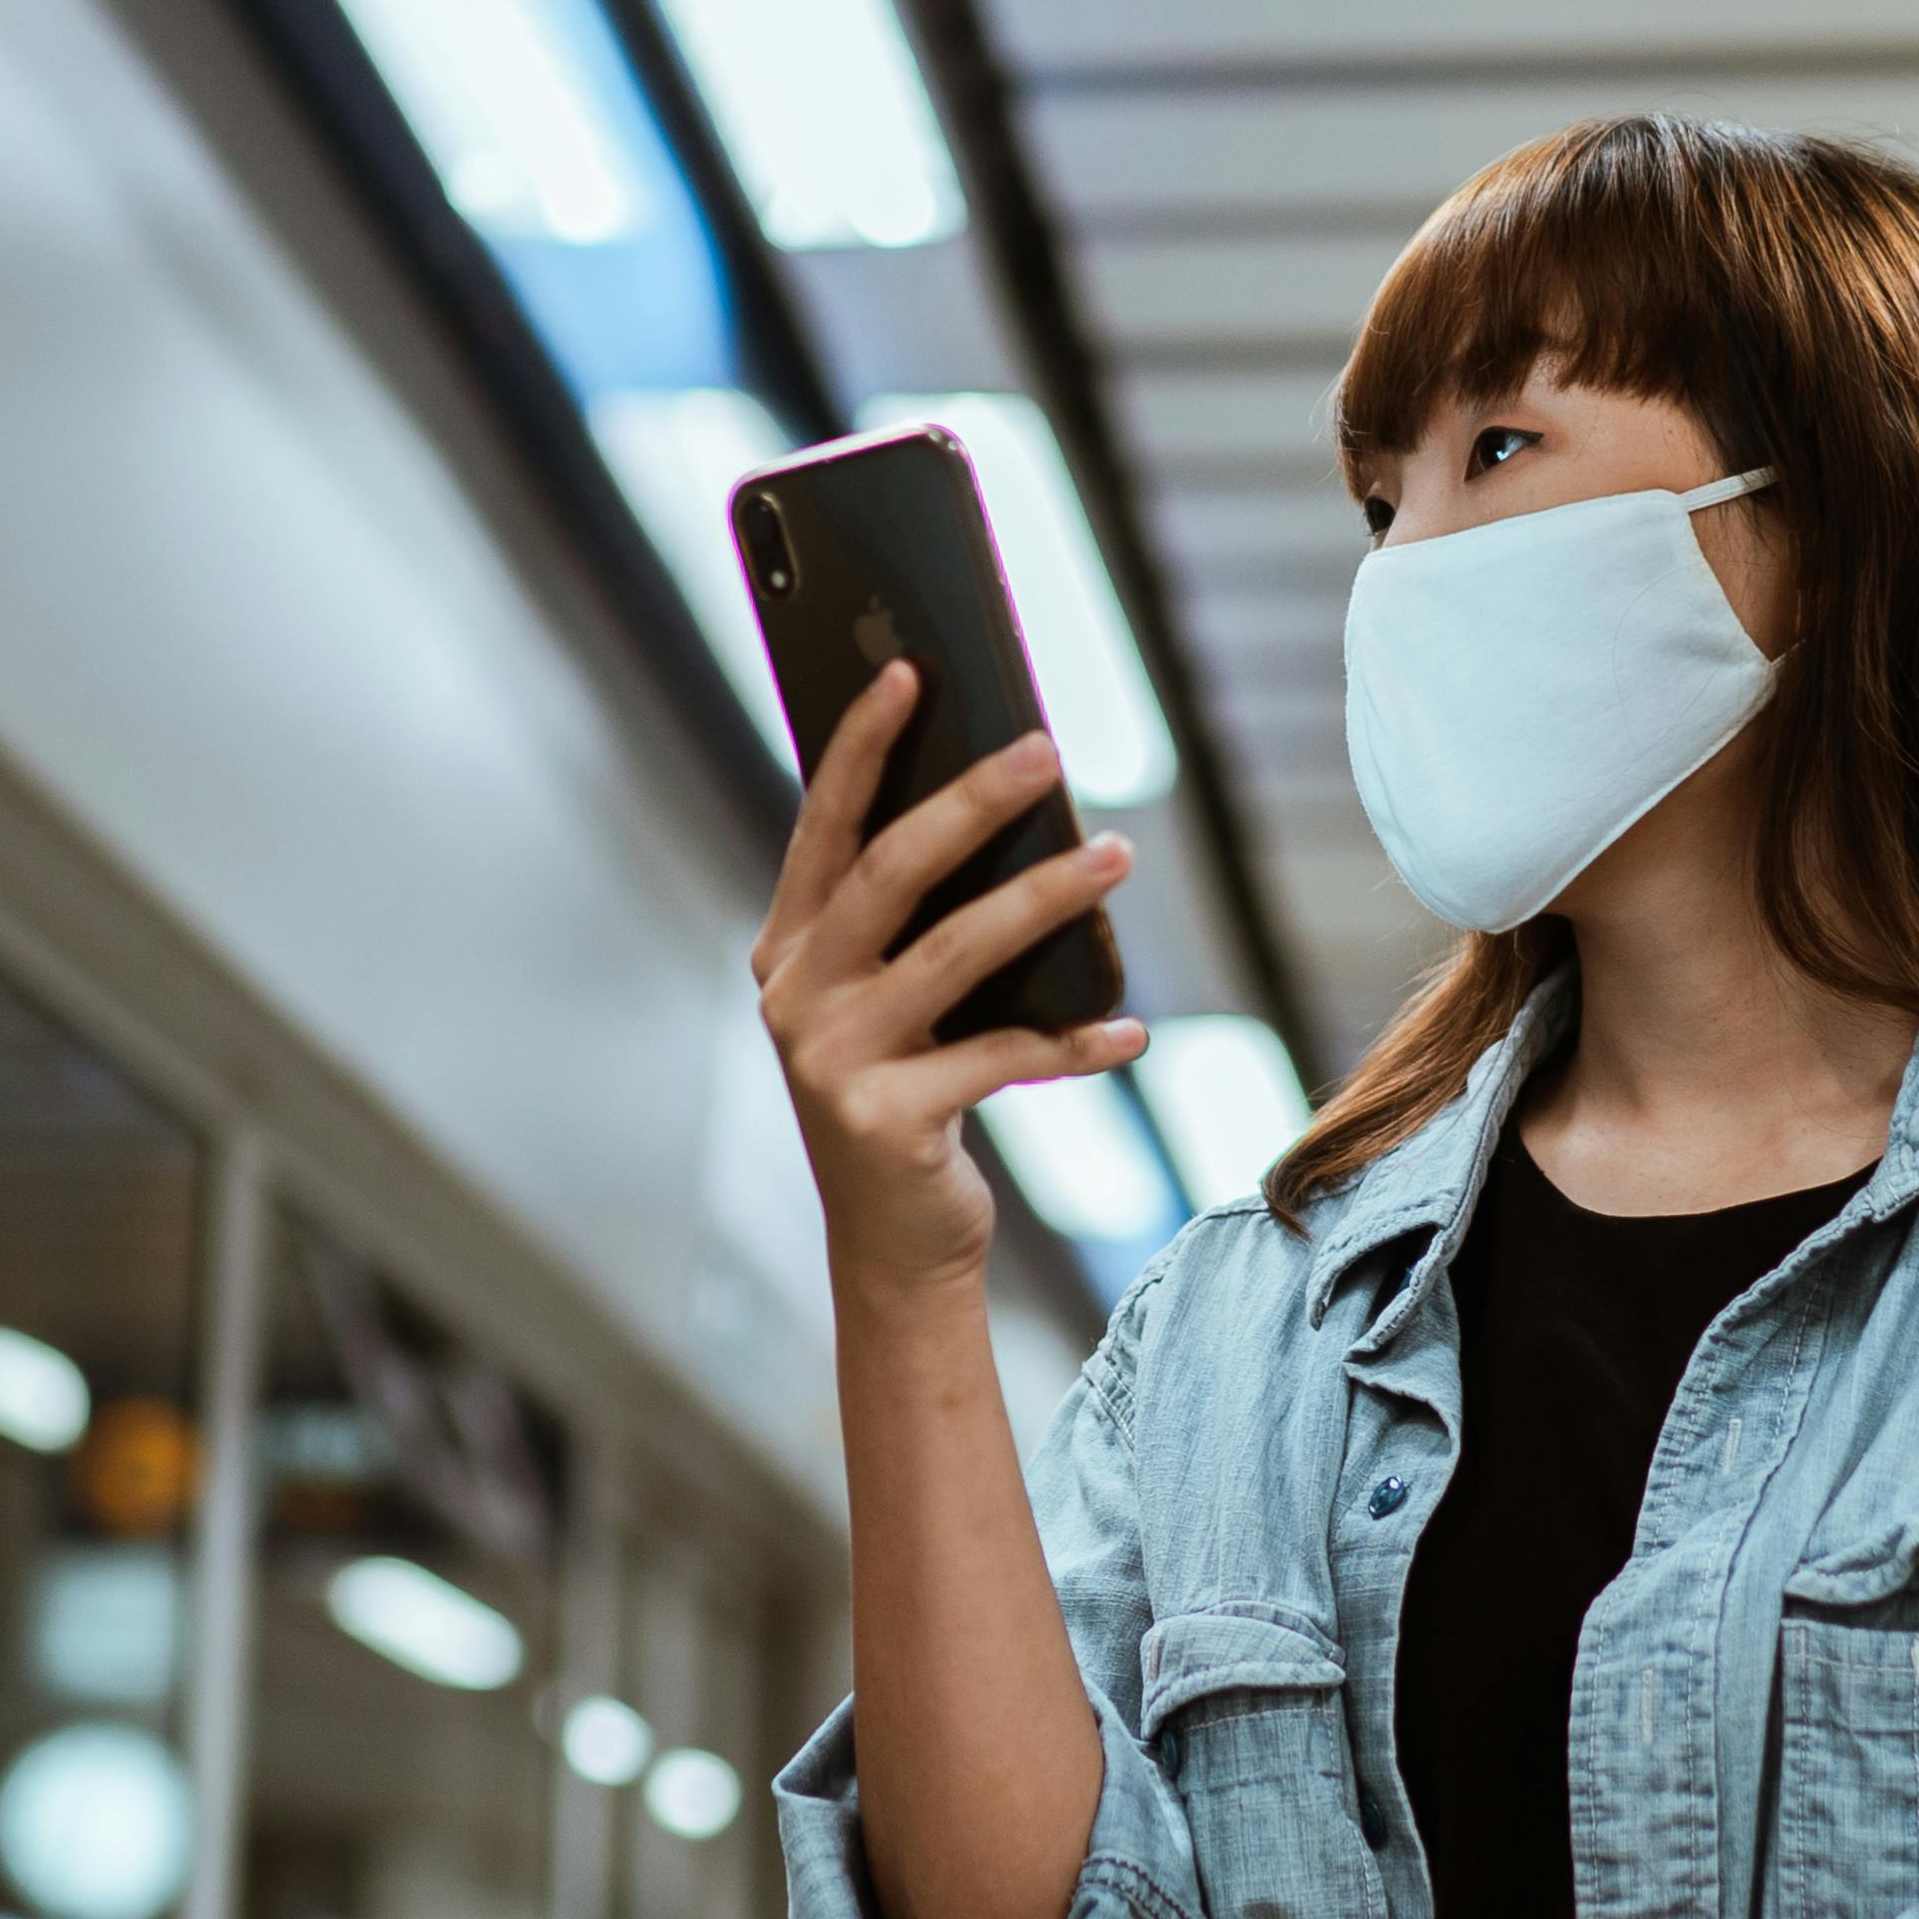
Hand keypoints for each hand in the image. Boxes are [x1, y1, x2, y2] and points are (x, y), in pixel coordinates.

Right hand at [750, 663, 1142, 1302]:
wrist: (894, 1248)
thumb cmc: (913, 1101)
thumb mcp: (902, 1004)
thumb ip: (925, 925)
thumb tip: (1020, 813)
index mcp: (788, 949)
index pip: (823, 825)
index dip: (861, 745)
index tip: (911, 670)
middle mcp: (794, 995)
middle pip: (889, 872)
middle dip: (971, 801)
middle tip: (1046, 749)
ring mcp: (830, 1060)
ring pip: (954, 952)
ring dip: (1045, 897)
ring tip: (1116, 855)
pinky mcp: (884, 1119)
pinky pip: (1001, 1056)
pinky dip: (1074, 1041)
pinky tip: (1130, 1029)